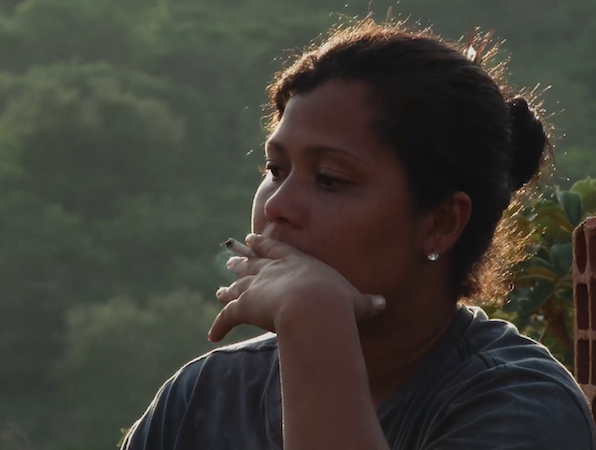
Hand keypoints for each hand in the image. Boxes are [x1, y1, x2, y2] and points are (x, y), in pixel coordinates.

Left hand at [208, 234, 385, 341]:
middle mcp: (273, 270)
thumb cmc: (337, 302)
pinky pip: (226, 317)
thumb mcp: (355, 301)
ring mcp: (256, 287)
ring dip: (229, 290)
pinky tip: (211, 335)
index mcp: (297, 262)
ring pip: (237, 287)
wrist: (313, 307)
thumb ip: (366, 302)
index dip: (263, 245)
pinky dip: (218, 326)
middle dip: (242, 262)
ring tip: (220, 291)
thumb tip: (383, 303)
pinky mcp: (244, 307)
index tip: (252, 239)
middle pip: (253, 264)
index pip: (276, 249)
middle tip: (230, 259)